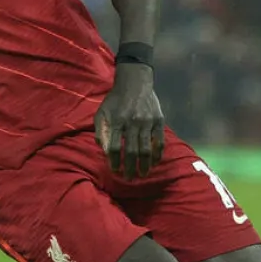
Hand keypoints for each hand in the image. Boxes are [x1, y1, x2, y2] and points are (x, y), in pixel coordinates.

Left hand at [95, 63, 164, 178]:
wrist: (134, 82)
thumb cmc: (115, 100)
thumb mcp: (102, 112)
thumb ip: (101, 131)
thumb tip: (104, 150)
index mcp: (117, 121)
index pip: (115, 148)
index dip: (114, 162)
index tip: (115, 171)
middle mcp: (132, 123)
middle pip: (132, 151)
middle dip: (130, 168)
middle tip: (129, 179)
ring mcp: (147, 122)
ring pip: (146, 149)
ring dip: (144, 165)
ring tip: (142, 175)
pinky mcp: (158, 121)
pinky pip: (159, 141)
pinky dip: (157, 154)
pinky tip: (154, 162)